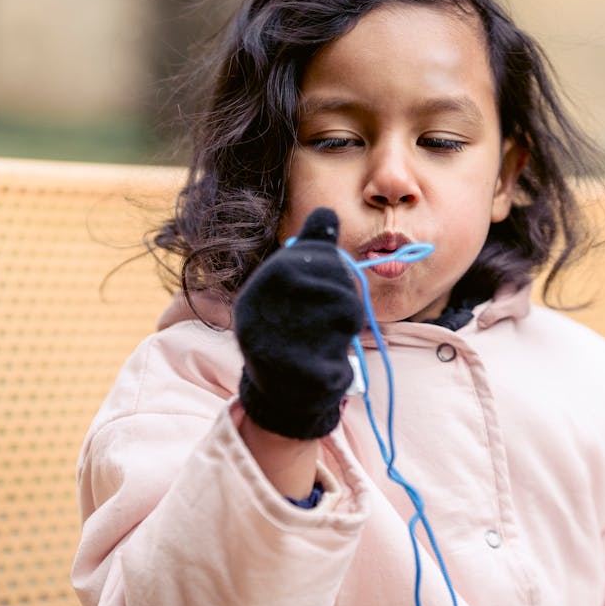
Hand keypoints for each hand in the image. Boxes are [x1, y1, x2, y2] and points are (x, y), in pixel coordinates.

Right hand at [234, 208, 363, 439]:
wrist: (278, 395)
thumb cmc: (291, 330)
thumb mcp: (294, 286)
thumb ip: (312, 250)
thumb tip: (328, 210)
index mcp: (258, 288)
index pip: (315, 257)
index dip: (333, 272)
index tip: (327, 288)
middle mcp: (259, 315)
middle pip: (336, 286)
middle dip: (346, 301)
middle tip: (331, 321)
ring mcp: (275, 347)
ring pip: (346, 317)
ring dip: (346, 332)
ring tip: (323, 343)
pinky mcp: (297, 378)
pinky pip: (342, 358)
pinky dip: (341, 366)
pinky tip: (322, 368)